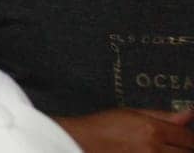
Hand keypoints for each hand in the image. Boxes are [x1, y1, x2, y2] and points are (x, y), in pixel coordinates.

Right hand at [57, 108, 193, 151]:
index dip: (187, 138)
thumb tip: (190, 113)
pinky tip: (151, 152)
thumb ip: (163, 115)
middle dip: (182, 148)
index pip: (188, 138)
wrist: (80, 143)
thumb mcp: (131, 113)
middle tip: (169, 144)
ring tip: (159, 149)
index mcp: (152, 129)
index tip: (181, 137)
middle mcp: (153, 149)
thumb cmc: (102, 127)